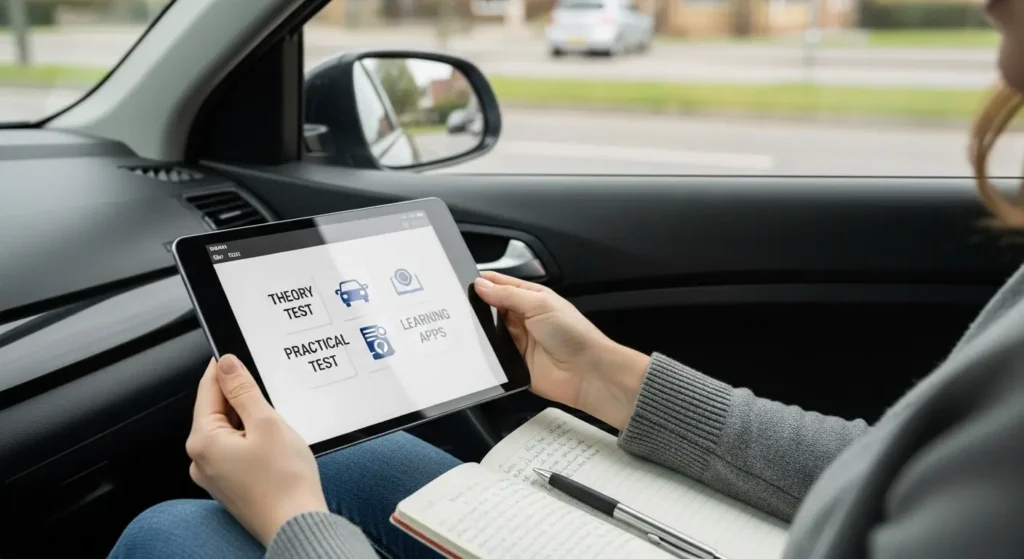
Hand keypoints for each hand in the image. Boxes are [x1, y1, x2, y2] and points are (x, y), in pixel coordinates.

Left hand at [186, 355, 327, 545]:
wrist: (297, 526)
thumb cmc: (284, 482)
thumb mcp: (267, 423)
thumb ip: (244, 390)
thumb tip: (226, 365)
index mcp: (203, 441)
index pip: (208, 391)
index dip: (223, 369)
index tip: (233, 352)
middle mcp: (200, 460)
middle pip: (217, 412)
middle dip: (242, 399)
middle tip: (268, 394)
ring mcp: (214, 475)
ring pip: (228, 432)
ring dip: (250, 421)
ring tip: (276, 426)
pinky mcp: (230, 485)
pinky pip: (236, 451)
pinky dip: (253, 441)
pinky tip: (274, 446)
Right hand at [474, 272, 649, 429]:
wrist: (587, 373)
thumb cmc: (573, 334)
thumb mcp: (540, 304)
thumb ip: (508, 295)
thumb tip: (481, 285)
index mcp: (531, 298)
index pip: (500, 285)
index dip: (482, 283)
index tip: (459, 282)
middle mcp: (522, 318)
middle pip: (490, 308)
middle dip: (475, 307)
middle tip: (455, 305)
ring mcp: (516, 341)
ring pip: (487, 332)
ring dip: (478, 330)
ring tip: (460, 325)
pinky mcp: (512, 363)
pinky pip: (491, 355)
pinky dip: (483, 352)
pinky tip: (472, 348)